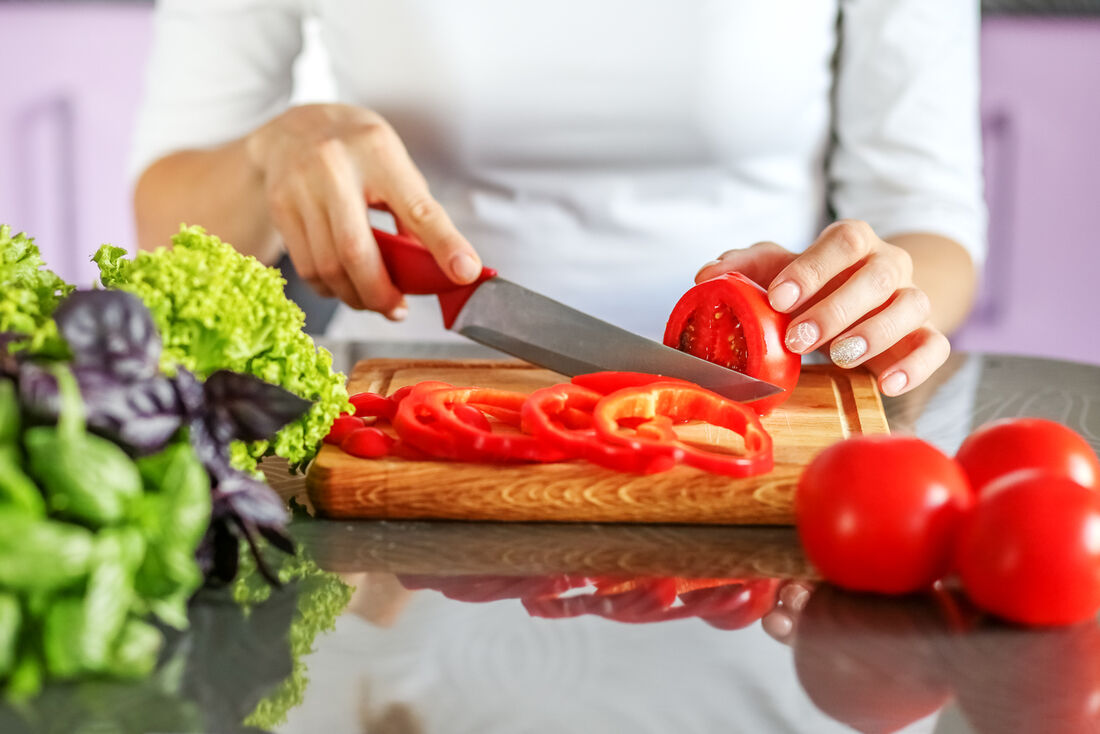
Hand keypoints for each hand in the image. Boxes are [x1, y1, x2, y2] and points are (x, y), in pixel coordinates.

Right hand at [245, 104, 481, 318]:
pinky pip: (307, 267)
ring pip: (329, 267)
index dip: (445, 245)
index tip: (466, 272)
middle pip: (357, 252)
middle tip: (397, 310)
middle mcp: (334, 167)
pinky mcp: (280, 208)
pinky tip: (344, 286)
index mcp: (379, 153)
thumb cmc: (358, 152)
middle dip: (380, 293)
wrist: (293, 128)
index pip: (418, 208)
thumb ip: (417, 214)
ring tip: (373, 300)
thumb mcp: (395, 166)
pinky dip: (330, 288)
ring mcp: (300, 187)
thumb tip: (440, 268)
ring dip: (356, 296)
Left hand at [695, 220, 948, 395]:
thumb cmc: (814, 285)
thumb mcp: (777, 270)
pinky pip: (935, 346)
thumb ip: (743, 268)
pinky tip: (887, 383)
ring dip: (875, 333)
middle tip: (797, 338)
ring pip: (912, 306)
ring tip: (840, 356)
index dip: (812, 268)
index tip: (778, 298)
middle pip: (878, 276)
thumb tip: (707, 276)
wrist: (861, 300)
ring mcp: (911, 299)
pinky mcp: (925, 335)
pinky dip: (917, 366)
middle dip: (835, 308)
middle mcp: (889, 264)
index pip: (843, 242)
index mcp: (853, 242)